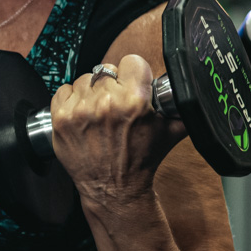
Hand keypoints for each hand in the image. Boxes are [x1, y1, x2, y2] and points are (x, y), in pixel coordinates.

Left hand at [49, 54, 185, 214]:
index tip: (133, 84)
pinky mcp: (61, 119)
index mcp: (135, 101)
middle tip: (116, 105)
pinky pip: (63, 90)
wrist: (114, 189)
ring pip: (85, 79)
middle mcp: (106, 102)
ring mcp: (80, 110)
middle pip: (107, 70)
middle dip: (113, 85)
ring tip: (99, 113)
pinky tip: (82, 115)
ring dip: (91, 93)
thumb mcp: (171, 132)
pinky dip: (71, 100)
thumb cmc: (141, 160)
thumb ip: (181, 105)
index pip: (131, 61)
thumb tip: (189, 86)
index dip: (134, 74)